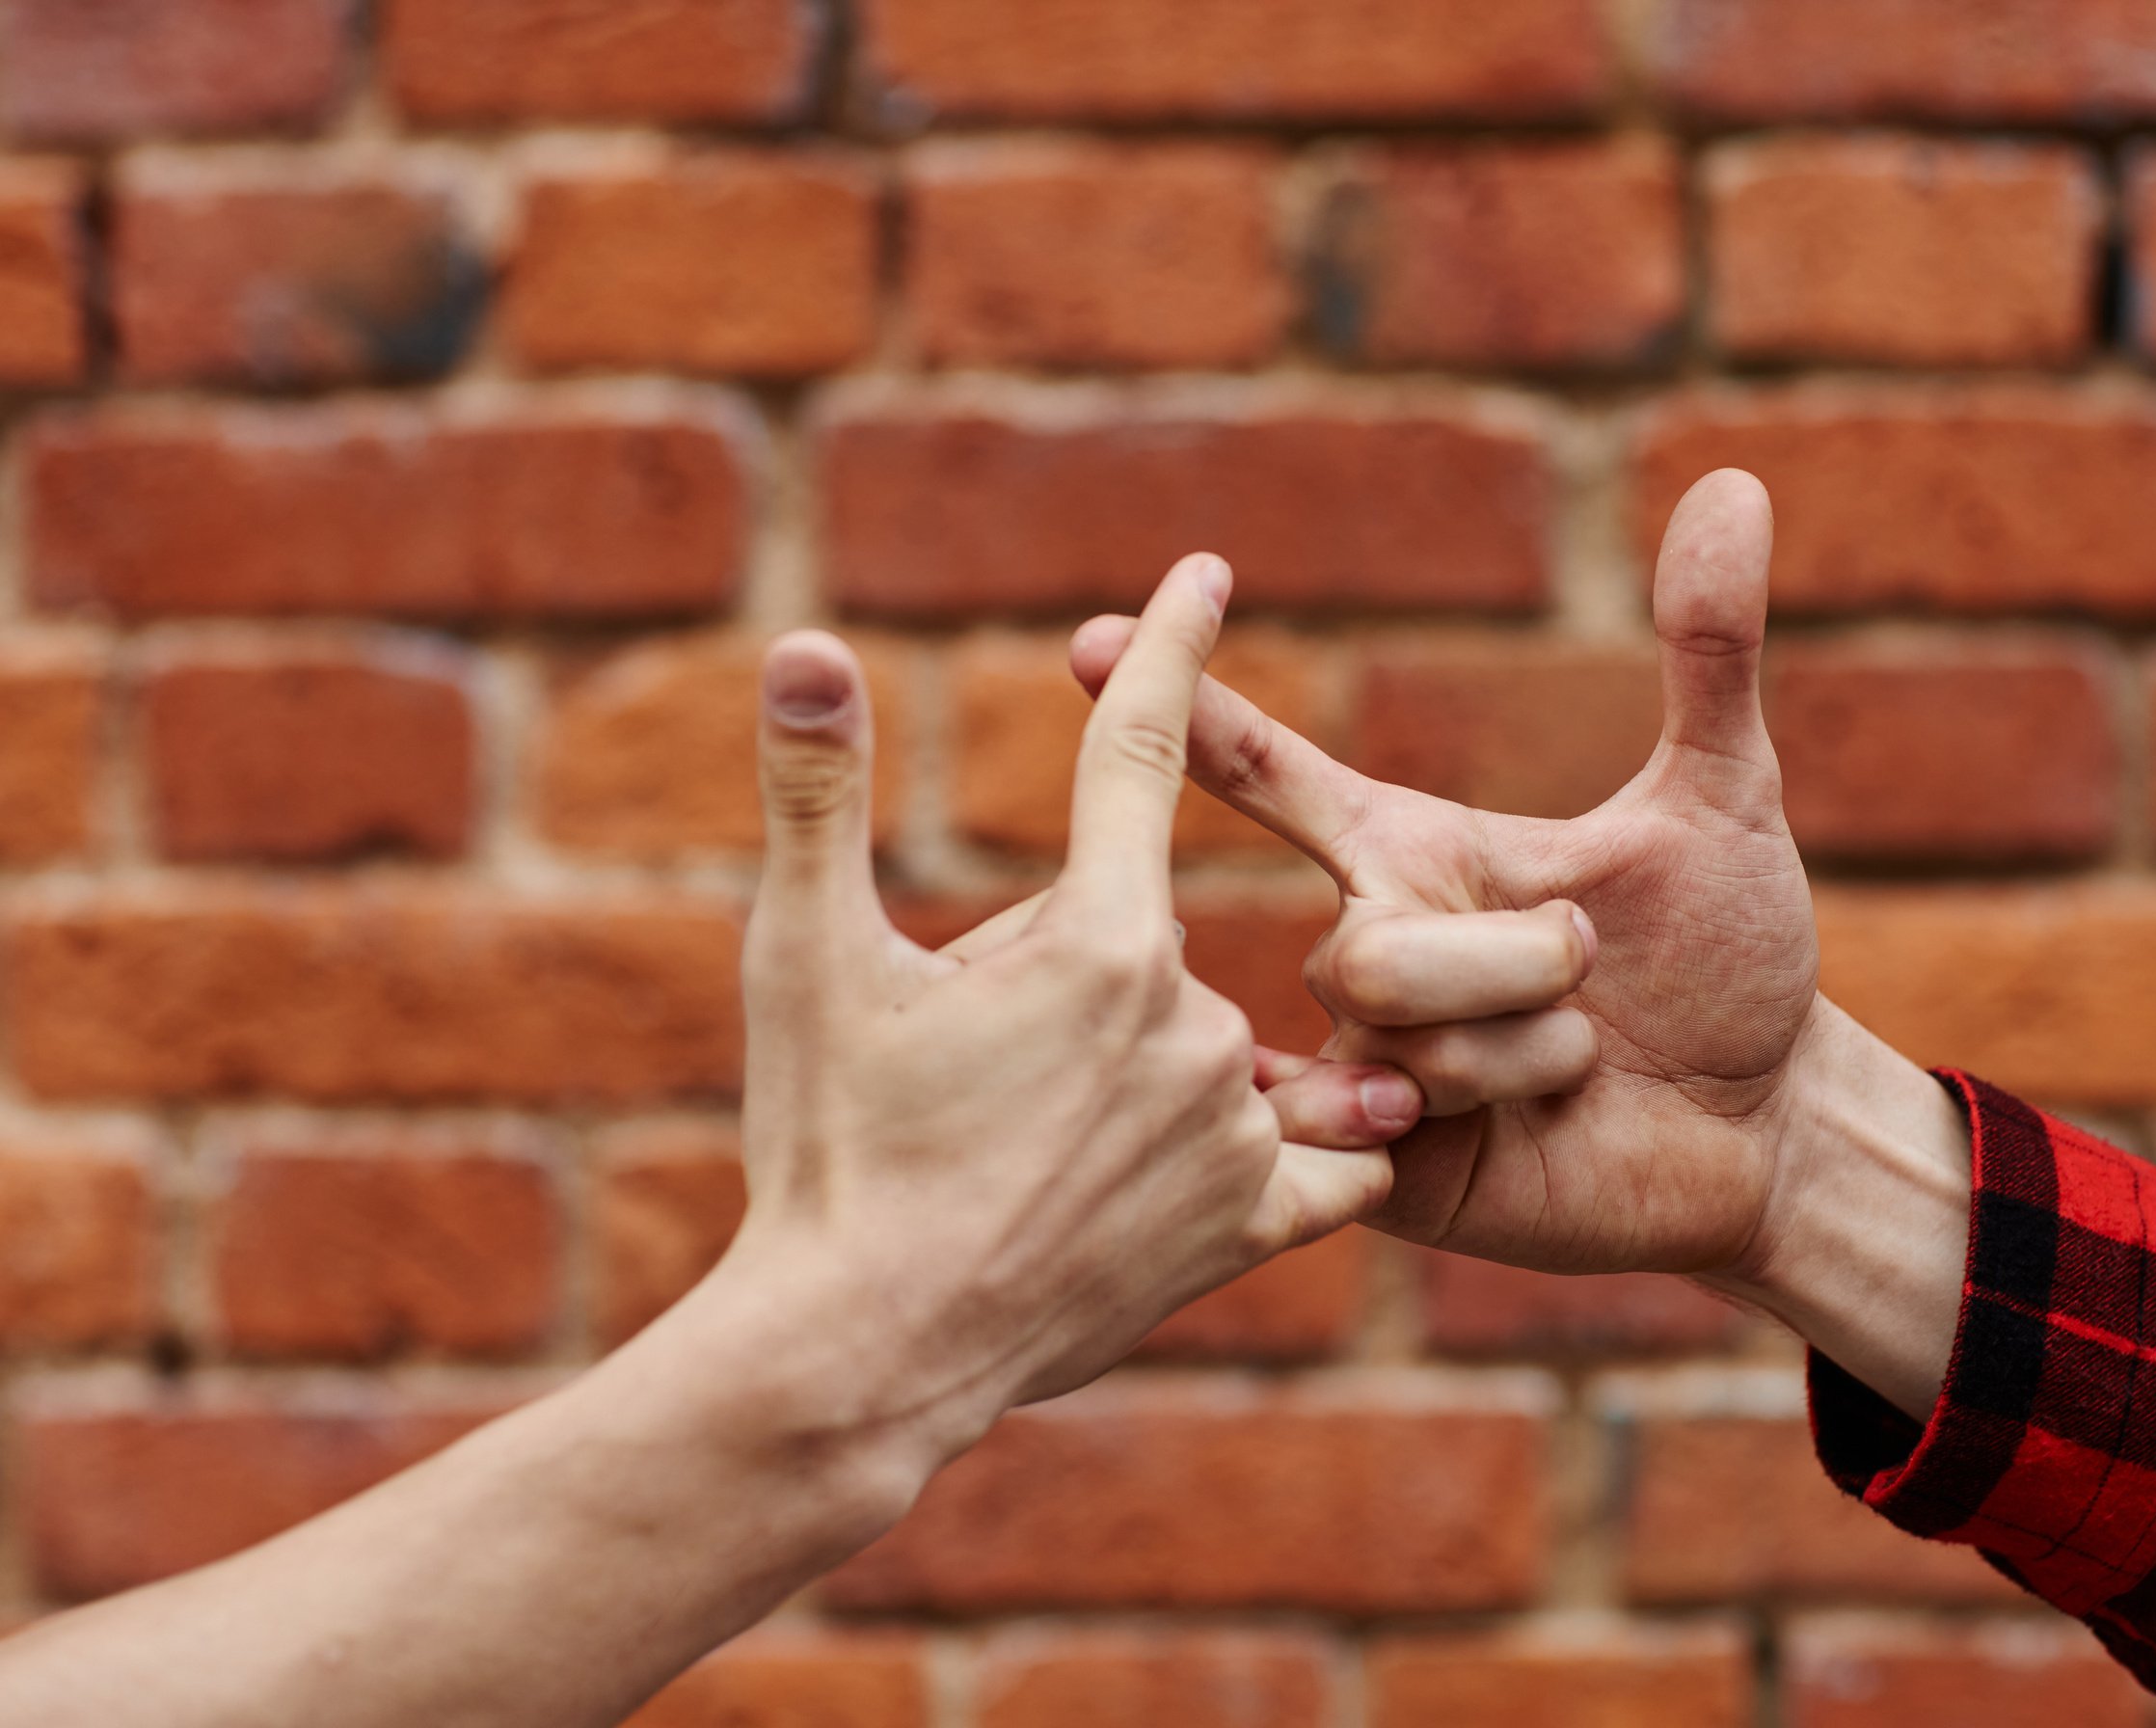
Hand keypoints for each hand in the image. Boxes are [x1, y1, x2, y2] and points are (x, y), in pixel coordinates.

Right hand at [710, 554, 1397, 1487]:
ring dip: (1130, 1073)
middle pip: (1134, 939)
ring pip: (1200, 1049)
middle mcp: (1192, 1019)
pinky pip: (1314, 1158)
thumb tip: (799, 640)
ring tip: (1028, 1157)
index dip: (1170, 648)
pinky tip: (1196, 1171)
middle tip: (963, 1073)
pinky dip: (1279, 1150)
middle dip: (1055, 982)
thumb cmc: (824, 1151)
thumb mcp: (799, 960)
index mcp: (1096, 938)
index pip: (1142, 749)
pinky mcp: (1251, 1223)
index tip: (1208, 573)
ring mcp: (1232, 1127)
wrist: (863, 1355)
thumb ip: (816, 795)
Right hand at [1072, 473, 1829, 1281]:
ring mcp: (1367, 1063)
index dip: (1186, 712)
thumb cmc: (1727, 958)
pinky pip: (1392, 1128)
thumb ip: (1707, 650)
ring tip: (1589, 1059)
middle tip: (1596, 975)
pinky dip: (1485, 1112)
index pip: (1268, 773)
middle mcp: (1369, 948)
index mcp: (1411, 852)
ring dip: (1534, 1046)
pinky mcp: (1384, 1166)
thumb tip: (1732, 482)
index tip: (1091, 641)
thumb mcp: (1721, 799)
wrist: (1765, 1125)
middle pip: (1371, 951)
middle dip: (1517, 963)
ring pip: (1398, 1038)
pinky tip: (1521, 1129)